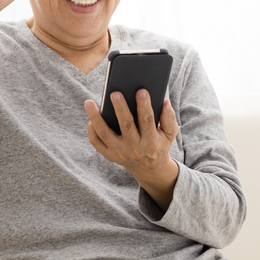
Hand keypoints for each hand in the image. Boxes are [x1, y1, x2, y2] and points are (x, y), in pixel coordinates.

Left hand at [85, 90, 180, 210]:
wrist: (149, 169)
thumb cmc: (159, 145)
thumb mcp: (170, 134)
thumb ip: (169, 117)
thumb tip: (164, 101)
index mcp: (151, 142)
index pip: (147, 121)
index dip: (144, 106)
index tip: (141, 91)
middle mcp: (134, 149)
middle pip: (126, 126)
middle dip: (120, 109)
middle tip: (115, 93)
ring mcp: (119, 153)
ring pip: (105, 134)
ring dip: (96, 118)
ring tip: (89, 102)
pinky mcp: (109, 155)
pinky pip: (96, 142)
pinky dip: (91, 130)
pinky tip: (90, 117)